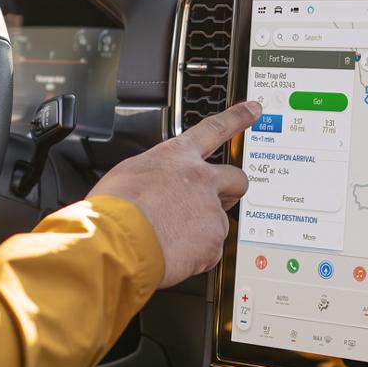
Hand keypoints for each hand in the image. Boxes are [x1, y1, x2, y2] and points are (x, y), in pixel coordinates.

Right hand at [89, 101, 260, 287]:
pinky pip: (210, 252)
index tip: (253, 109)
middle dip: (233, 188)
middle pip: (236, 178)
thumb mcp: (129, 174)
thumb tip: (154, 184)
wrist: (115, 242)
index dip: (237, 117)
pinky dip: (195, 257)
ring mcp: (210, 211)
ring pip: (218, 221)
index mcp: (176, 157)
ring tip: (170, 239)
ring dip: (201, 232)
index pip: (214, 128)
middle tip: (221, 199)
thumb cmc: (113, 209)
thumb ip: (154, 175)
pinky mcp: (213, 242)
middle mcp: (200, 180)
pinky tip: (173, 255)